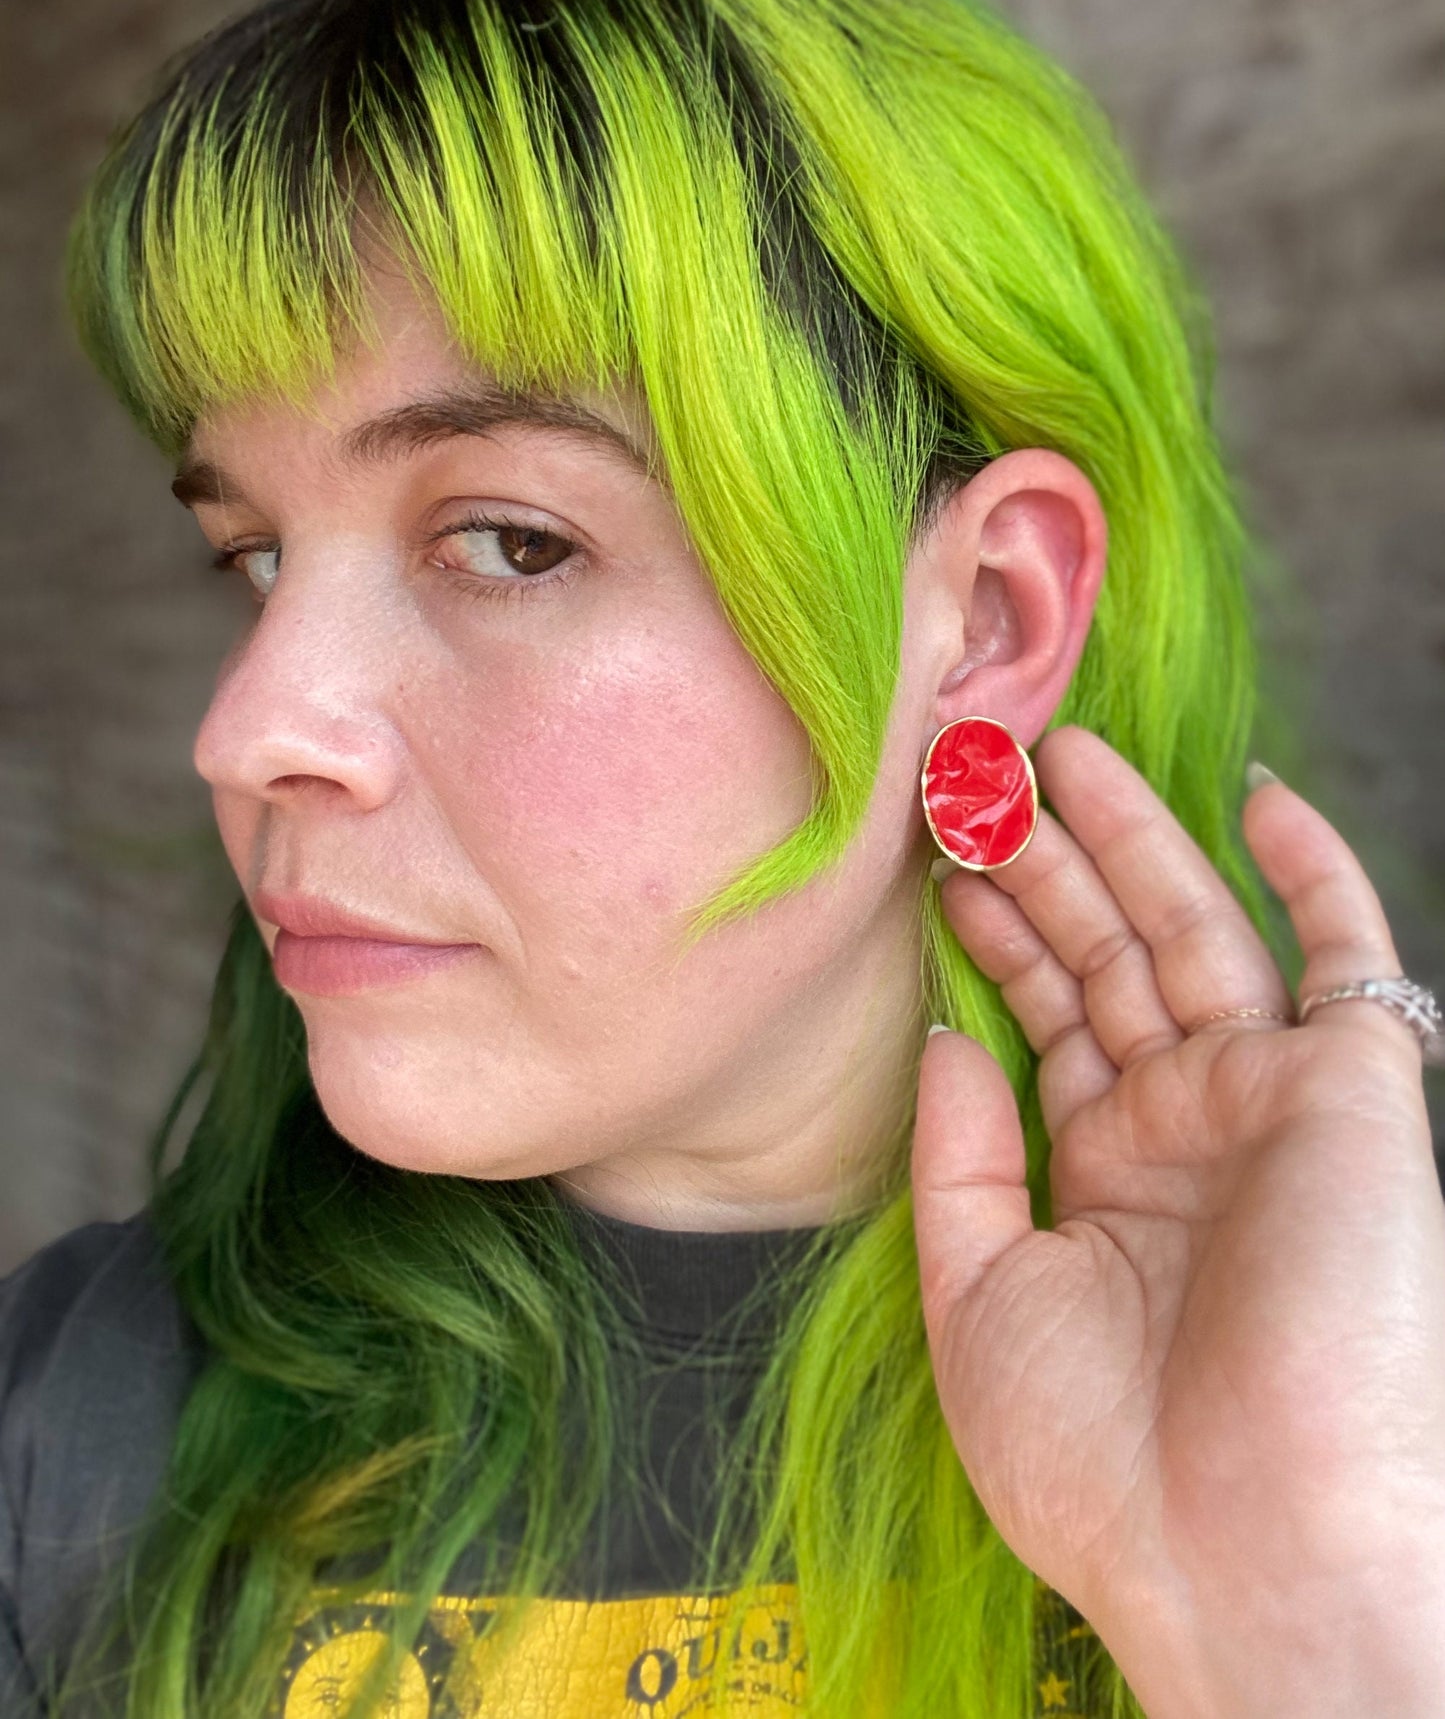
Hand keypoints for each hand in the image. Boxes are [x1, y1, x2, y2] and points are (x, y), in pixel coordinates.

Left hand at [911, 725, 1444, 1718]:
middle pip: (1106, 956)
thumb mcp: (979, 1306)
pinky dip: (1315, 871)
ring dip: (1131, 840)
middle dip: (1043, 863)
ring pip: (1195, 933)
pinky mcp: (1352, 1096)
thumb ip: (959, 1161)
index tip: (927, 856)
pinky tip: (1254, 791)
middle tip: (973, 776)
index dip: (993, 932)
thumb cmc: (1102, 1461)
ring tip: (1051, 751)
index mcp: (1102, 1175)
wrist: (1243, 1555)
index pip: (1045, 1016)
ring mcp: (1269, 1103)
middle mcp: (1187, 1125)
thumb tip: (945, 1035)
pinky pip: (1348, 959)